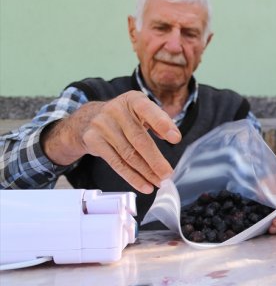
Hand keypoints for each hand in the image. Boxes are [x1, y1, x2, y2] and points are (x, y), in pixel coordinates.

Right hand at [42, 91, 180, 193]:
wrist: (89, 119)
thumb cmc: (125, 116)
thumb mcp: (141, 111)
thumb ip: (159, 121)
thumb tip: (173, 137)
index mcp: (133, 100)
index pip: (149, 110)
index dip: (163, 125)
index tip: (176, 139)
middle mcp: (115, 110)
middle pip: (138, 139)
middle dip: (155, 160)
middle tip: (168, 174)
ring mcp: (102, 125)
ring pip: (128, 154)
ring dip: (146, 172)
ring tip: (158, 182)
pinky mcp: (94, 140)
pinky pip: (116, 163)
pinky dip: (132, 177)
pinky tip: (144, 185)